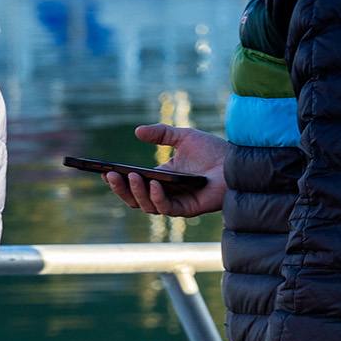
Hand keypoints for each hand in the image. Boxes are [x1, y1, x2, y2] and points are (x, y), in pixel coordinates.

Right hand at [101, 124, 227, 217]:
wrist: (236, 161)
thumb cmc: (213, 150)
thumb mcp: (182, 136)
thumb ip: (161, 133)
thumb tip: (137, 131)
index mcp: (160, 178)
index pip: (133, 184)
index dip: (117, 180)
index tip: (103, 170)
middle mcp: (165, 193)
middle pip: (134, 198)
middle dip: (120, 188)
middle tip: (109, 175)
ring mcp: (176, 202)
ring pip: (146, 205)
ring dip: (136, 192)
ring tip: (131, 177)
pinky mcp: (188, 209)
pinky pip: (167, 207)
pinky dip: (156, 197)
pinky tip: (152, 184)